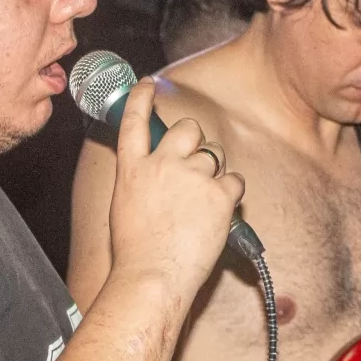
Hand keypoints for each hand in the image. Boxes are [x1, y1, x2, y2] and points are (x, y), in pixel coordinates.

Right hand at [105, 81, 244, 304]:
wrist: (153, 276)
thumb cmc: (136, 252)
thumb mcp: (125, 205)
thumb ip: (141, 181)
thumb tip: (154, 173)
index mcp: (133, 168)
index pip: (135, 119)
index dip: (142, 96)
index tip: (148, 84)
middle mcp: (162, 164)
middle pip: (188, 129)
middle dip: (195, 141)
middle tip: (195, 166)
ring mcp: (192, 176)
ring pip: (214, 156)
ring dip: (213, 173)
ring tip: (202, 205)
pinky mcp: (218, 193)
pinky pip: (234, 181)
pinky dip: (231, 195)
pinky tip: (219, 214)